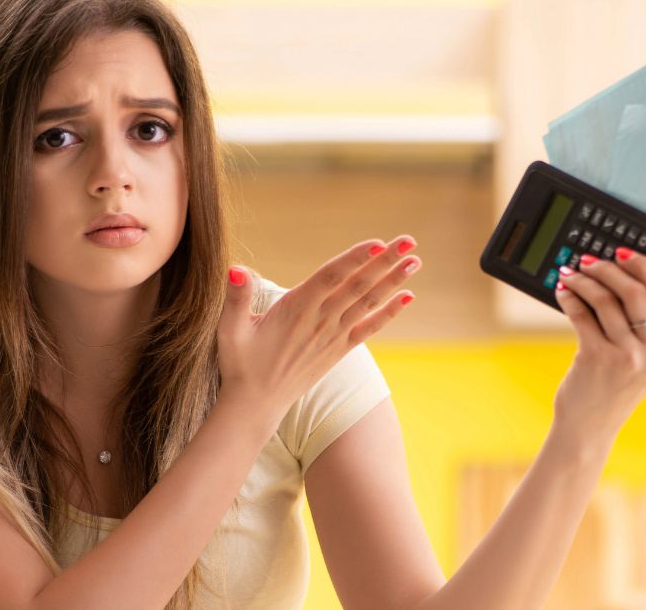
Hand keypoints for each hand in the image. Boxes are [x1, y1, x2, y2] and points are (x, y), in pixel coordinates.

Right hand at [216, 235, 420, 421]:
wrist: (256, 406)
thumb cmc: (240, 364)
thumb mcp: (230, 330)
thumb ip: (235, 298)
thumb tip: (235, 269)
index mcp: (296, 308)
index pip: (331, 276)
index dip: (355, 258)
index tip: (378, 242)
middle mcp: (320, 321)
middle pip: (358, 285)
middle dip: (385, 261)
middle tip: (409, 240)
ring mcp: (332, 336)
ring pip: (367, 303)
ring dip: (393, 281)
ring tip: (415, 260)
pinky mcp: (338, 350)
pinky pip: (369, 328)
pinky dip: (389, 312)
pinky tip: (408, 297)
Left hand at [552, 247, 645, 443]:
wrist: (590, 428)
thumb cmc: (611, 388)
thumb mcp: (641, 361)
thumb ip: (641, 327)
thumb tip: (619, 276)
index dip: (645, 267)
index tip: (624, 252)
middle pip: (635, 291)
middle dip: (609, 269)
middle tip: (589, 261)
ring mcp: (627, 356)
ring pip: (605, 300)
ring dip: (584, 281)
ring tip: (570, 275)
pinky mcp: (597, 358)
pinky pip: (581, 314)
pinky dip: (569, 297)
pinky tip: (562, 291)